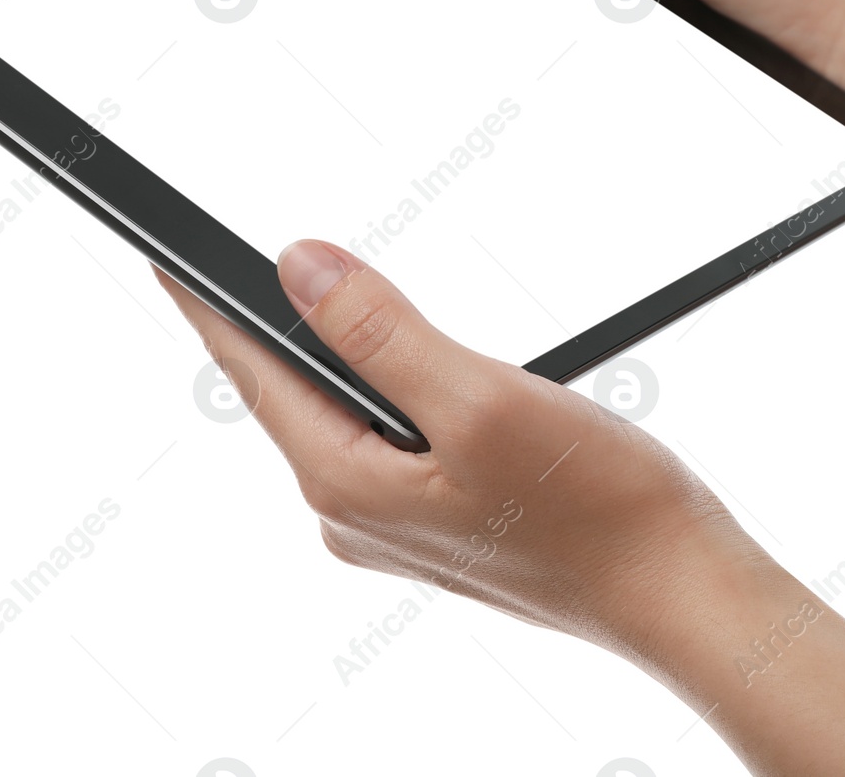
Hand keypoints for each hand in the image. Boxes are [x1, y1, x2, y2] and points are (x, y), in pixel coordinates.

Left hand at [154, 240, 844, 774]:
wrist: (679, 590)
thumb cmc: (598, 511)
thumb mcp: (479, 400)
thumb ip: (381, 332)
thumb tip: (298, 268)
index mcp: (347, 484)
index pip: (255, 372)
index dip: (209, 305)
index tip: (166, 253)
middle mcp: (357, 512)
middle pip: (292, 392)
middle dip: (268, 323)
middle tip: (224, 259)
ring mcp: (399, 521)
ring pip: (343, 412)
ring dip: (334, 352)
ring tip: (306, 292)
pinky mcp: (442, 517)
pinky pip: (387, 436)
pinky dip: (384, 385)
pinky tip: (400, 361)